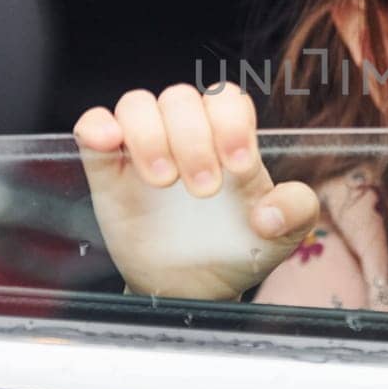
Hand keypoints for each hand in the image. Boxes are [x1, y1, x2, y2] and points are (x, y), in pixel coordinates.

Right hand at [74, 83, 319, 299]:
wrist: (191, 289)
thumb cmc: (236, 249)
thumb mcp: (280, 237)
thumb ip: (296, 212)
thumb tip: (270, 212)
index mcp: (228, 138)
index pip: (226, 98)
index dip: (231, 123)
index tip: (239, 167)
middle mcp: (185, 134)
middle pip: (181, 98)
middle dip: (193, 140)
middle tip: (204, 191)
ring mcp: (143, 148)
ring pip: (137, 104)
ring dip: (149, 136)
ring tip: (163, 181)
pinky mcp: (107, 170)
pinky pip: (92, 126)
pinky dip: (98, 126)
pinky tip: (109, 144)